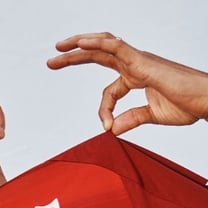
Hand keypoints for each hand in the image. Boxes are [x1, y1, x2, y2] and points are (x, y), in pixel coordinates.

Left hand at [47, 32, 207, 134]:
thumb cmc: (188, 104)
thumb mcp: (153, 114)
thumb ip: (132, 118)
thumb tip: (112, 130)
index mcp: (137, 76)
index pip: (109, 90)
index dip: (102, 110)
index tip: (105, 126)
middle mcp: (135, 64)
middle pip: (98, 55)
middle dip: (73, 56)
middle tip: (51, 61)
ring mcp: (139, 60)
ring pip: (103, 45)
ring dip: (78, 44)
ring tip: (59, 47)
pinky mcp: (143, 60)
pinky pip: (116, 46)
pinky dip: (97, 43)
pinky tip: (81, 43)